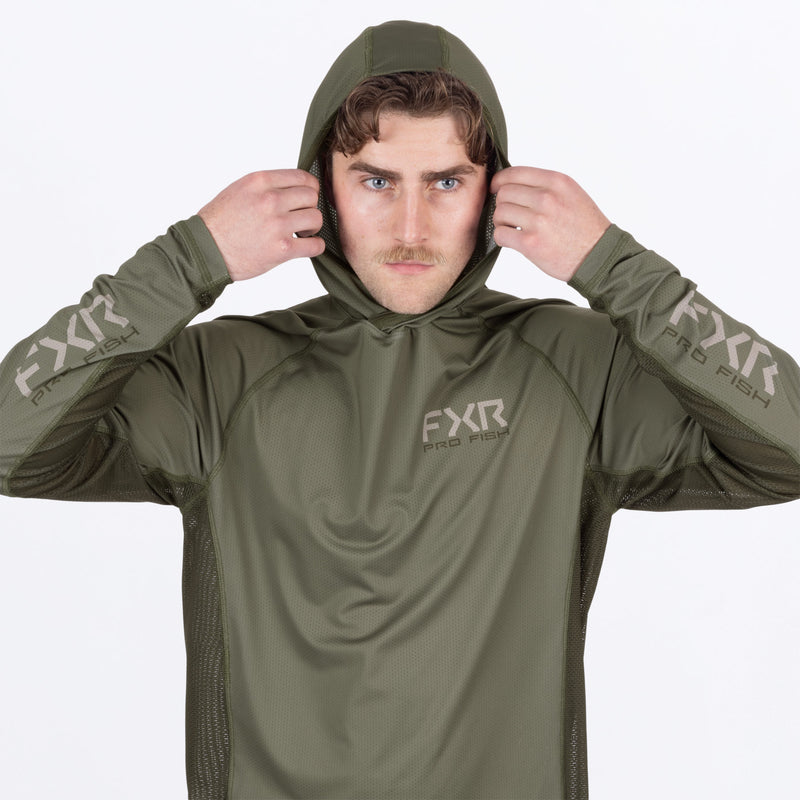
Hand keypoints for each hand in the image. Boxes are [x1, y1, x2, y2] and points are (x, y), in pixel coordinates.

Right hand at [198, 170, 324, 280]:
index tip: (306, 199)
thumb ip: (266, 186)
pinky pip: (315, 245)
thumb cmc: (219, 222)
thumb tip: (292, 188)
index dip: (309, 189)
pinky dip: (315, 246)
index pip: (302, 177)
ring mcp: (277, 224)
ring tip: (300, 233)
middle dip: (309, 207)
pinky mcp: (282, 249)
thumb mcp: (239, 190)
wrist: (205, 250)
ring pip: (316, 218)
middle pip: (312, 197)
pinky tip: (305, 247)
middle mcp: (270, 200)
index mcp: (260, 181)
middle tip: (300, 218)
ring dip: (312, 227)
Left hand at [491, 167, 609, 281]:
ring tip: (513, 228)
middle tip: (510, 215)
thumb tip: (512, 183)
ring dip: (501, 221)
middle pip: (504, 193)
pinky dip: (502, 238)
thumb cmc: (585, 227)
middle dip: (502, 204)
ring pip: (499, 212)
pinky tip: (513, 240)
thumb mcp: (571, 193)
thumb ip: (545, 186)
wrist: (598, 256)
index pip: (514, 173)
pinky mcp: (530, 243)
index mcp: (556, 182)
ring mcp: (538, 221)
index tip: (496, 189)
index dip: (499, 181)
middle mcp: (547, 198)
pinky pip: (500, 234)